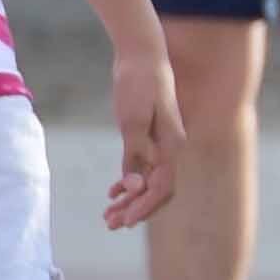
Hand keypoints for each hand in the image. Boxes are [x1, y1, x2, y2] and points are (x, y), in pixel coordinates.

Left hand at [101, 41, 178, 230]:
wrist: (141, 55)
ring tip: (107, 214)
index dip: (143, 207)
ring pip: (148, 180)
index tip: (123, 221)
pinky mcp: (149, 136)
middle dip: (136, 209)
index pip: (162, 187)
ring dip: (130, 199)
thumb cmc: (139, 84)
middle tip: (110, 224)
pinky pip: (142, 168)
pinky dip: (129, 182)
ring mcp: (160, 143)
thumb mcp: (132, 119)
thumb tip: (134, 185)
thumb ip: (134, 153)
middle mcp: (170, 148)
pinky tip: (113, 192)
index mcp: (171, 145)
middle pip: (157, 189)